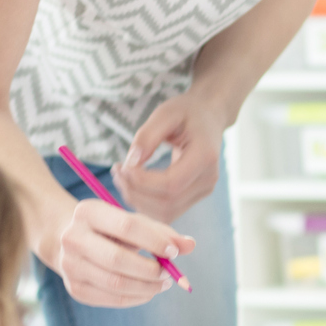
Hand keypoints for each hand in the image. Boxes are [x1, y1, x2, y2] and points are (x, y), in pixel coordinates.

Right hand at [46, 197, 194, 307]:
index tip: (174, 252)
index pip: (126, 226)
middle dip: (150, 270)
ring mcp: (69, 265)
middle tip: (170, 274)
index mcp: (88, 212)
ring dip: (146, 287)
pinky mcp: (73, 288)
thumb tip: (190, 245)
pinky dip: (135, 298)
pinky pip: (110, 299)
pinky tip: (148, 292)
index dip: (154, 241)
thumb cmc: (112, 228)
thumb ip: (162, 233)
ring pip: (114, 283)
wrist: (70, 240)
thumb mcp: (134, 222)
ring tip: (163, 283)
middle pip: (117, 259)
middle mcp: (72, 238)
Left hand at [113, 93, 226, 223]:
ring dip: (138, 201)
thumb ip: (147, 136)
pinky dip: (145, 203)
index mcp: (205, 157)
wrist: (208, 117)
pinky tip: (134, 185)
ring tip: (122, 178)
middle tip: (117, 172)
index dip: (141, 181)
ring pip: (166, 213)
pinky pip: (167, 212)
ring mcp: (204, 191)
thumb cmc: (186, 112)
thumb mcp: (165, 113)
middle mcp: (208, 179)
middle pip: (167, 204)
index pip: (171, 184)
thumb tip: (131, 163)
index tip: (122, 165)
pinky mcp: (195, 196)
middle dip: (135, 192)